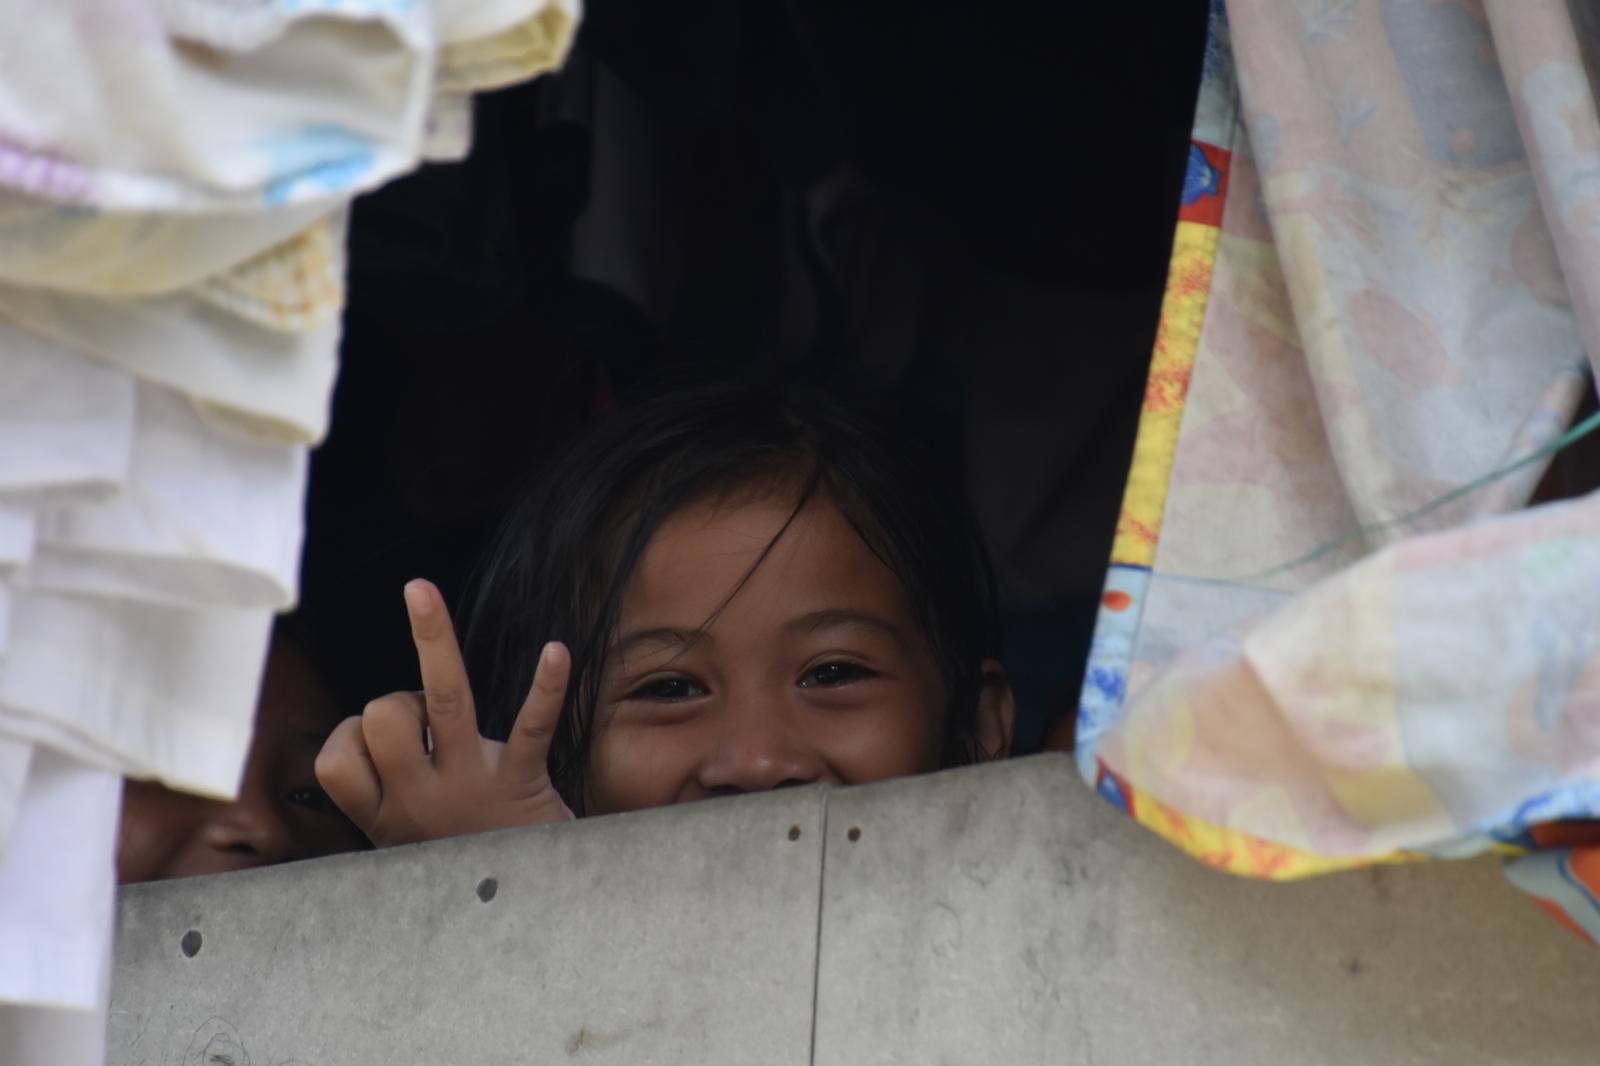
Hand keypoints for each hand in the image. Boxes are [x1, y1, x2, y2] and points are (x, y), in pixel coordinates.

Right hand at [314, 578, 574, 846]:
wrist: (527, 910)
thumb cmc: (465, 859)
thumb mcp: (406, 842)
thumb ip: (384, 789)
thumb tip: (376, 725)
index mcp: (385, 816)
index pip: (335, 758)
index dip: (350, 736)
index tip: (376, 749)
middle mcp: (422, 799)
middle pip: (383, 715)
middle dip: (396, 699)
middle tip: (426, 730)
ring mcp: (471, 786)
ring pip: (442, 700)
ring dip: (429, 638)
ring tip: (419, 591)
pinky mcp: (523, 780)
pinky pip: (532, 724)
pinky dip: (546, 687)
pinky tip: (556, 652)